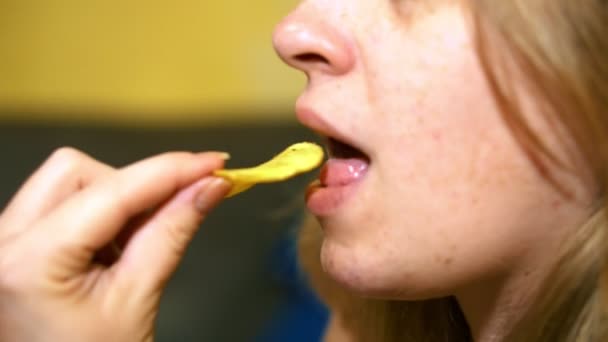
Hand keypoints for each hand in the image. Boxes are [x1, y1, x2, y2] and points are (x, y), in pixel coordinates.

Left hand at [0, 147, 230, 341]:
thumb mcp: (138, 299)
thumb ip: (173, 232)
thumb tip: (208, 187)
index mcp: (29, 262)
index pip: (111, 192)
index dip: (169, 171)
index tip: (212, 164)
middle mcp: (3, 242)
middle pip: (76, 171)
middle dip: (132, 187)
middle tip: (172, 212)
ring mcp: (4, 242)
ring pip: (68, 181)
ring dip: (116, 200)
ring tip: (134, 247)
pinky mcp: (14, 244)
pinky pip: (60, 202)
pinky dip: (100, 214)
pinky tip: (114, 248)